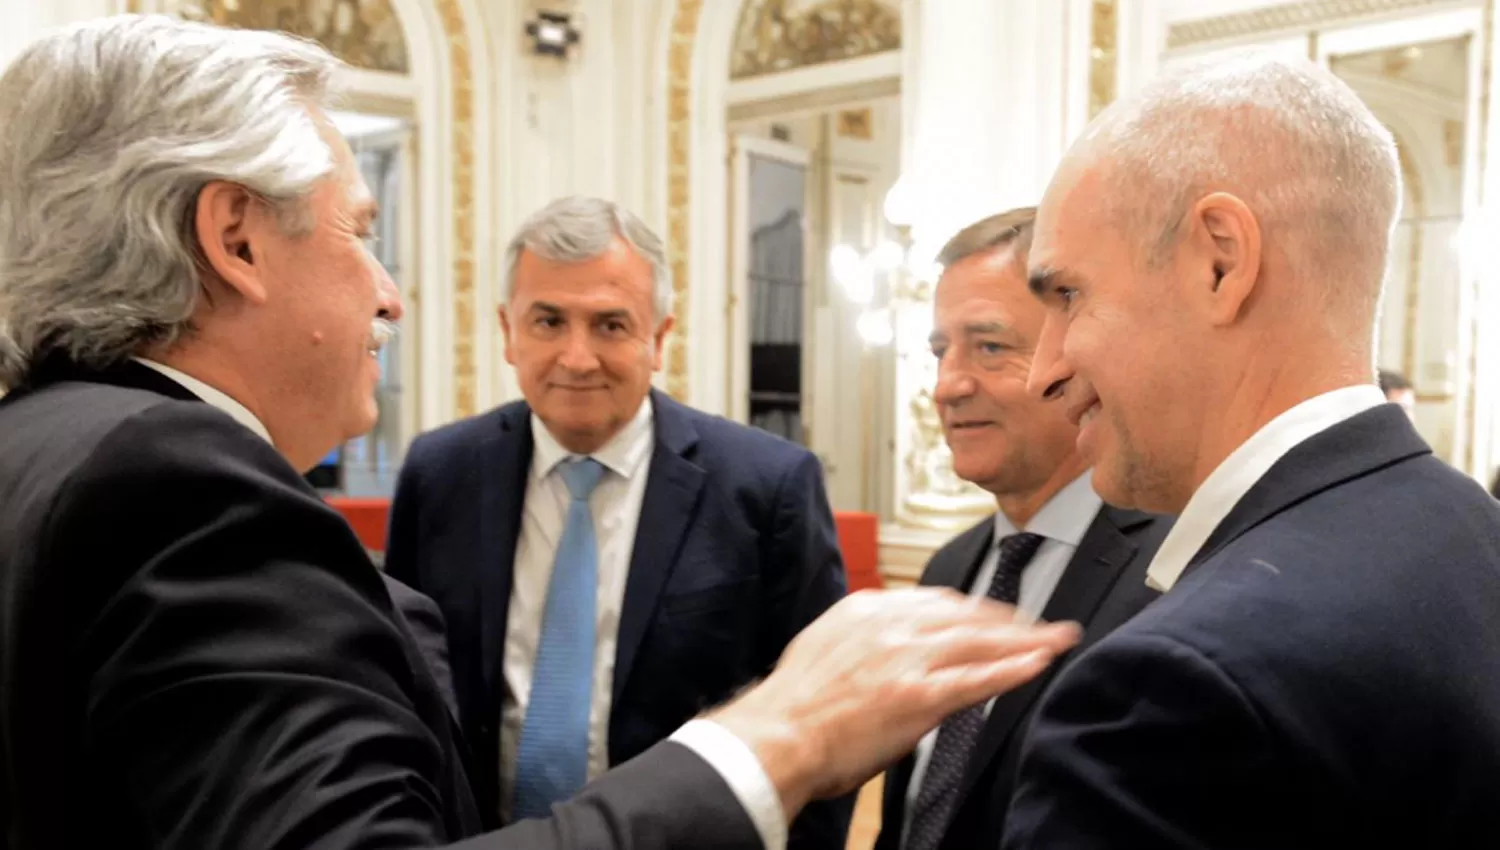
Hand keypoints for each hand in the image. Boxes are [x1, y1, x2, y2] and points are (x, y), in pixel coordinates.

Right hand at [708, 587, 1080, 818]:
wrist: (776, 734)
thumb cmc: (793, 705)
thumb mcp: (826, 647)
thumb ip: (862, 639)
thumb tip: (882, 645)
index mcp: (867, 609)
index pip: (936, 601)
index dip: (974, 608)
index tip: (995, 614)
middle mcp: (892, 624)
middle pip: (967, 614)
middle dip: (1011, 619)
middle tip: (1042, 625)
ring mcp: (908, 658)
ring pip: (980, 640)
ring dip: (1026, 639)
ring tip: (1057, 640)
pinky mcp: (918, 695)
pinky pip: (978, 679)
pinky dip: (1013, 669)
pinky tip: (1039, 663)